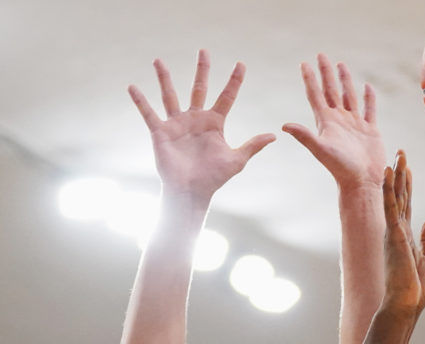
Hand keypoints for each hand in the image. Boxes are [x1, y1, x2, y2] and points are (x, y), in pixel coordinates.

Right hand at [129, 50, 274, 205]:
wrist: (191, 193)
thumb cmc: (213, 178)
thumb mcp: (236, 160)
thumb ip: (253, 146)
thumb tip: (273, 135)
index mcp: (214, 123)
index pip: (226, 97)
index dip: (234, 81)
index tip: (241, 64)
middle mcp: (195, 119)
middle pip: (199, 88)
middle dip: (202, 70)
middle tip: (204, 51)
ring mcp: (177, 124)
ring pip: (170, 95)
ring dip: (165, 78)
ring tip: (159, 60)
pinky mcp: (161, 132)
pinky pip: (149, 113)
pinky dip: (140, 101)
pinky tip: (132, 87)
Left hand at [282, 54, 385, 190]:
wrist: (361, 182)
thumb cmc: (340, 168)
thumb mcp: (320, 149)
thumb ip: (304, 136)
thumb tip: (283, 125)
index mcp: (327, 122)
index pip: (316, 95)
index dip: (310, 79)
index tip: (304, 63)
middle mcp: (339, 121)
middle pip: (331, 91)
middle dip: (326, 73)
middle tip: (321, 55)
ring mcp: (355, 125)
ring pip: (349, 96)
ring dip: (345, 81)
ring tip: (340, 65)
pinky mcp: (370, 130)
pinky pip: (370, 109)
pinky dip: (369, 98)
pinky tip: (367, 87)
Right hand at [381, 151, 424, 315]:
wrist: (406, 304)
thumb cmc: (416, 289)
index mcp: (405, 238)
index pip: (406, 206)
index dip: (407, 186)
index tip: (407, 169)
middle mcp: (397, 232)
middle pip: (400, 197)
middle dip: (401, 174)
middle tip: (401, 152)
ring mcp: (394, 232)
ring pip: (395, 198)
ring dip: (396, 175)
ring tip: (398, 155)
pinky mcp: (394, 235)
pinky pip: (391, 206)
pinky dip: (390, 189)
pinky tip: (389, 172)